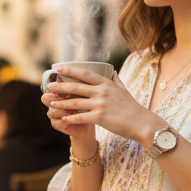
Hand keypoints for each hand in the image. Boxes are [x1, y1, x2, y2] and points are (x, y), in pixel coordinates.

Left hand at [42, 67, 157, 145]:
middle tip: (49, 86)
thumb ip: (115, 80)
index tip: (59, 68)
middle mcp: (102, 92)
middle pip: (77, 87)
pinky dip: (70, 117)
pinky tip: (62, 118)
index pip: (85, 74)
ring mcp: (101, 105)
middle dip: (61, 86)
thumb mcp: (124, 90)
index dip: (71, 70)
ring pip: (76, 102)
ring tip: (51, 103)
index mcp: (106, 84)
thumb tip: (111, 70)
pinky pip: (80, 117)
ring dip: (62, 103)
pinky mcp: (100, 118)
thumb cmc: (132, 107)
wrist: (141, 123)